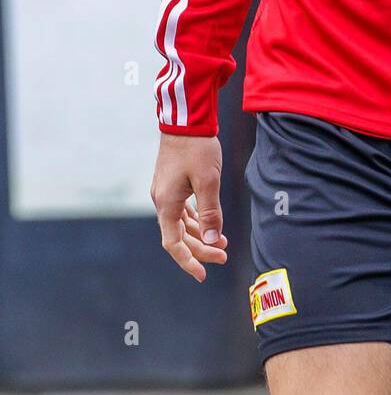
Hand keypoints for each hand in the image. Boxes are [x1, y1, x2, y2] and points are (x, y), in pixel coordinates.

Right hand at [150, 133, 228, 280]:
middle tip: (224, 256)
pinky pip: (182, 210)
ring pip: (181, 223)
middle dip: (201, 248)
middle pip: (179, 235)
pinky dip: (196, 220)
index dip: (188, 261)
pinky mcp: (171, 184)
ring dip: (200, 234)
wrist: (185, 120)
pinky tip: (209, 224)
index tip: (202, 275)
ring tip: (222, 242)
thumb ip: (211, 213)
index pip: (173, 244)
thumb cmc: (197, 148)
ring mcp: (165, 192)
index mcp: (166, 203)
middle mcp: (162, 201)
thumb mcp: (208, 181)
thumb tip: (212, 241)